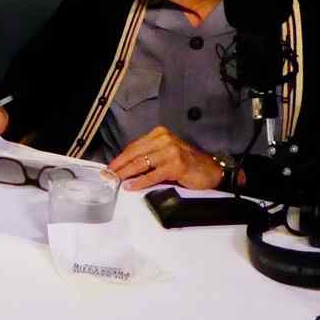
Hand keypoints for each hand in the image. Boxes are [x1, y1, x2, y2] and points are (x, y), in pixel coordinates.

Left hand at [109, 125, 224, 191]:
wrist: (212, 171)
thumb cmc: (188, 164)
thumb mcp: (166, 154)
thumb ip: (149, 156)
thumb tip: (126, 167)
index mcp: (160, 134)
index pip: (134, 146)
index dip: (120, 158)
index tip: (109, 166)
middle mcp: (165, 139)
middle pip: (135, 154)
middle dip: (119, 166)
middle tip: (108, 174)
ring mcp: (171, 151)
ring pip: (141, 163)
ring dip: (126, 174)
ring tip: (116, 180)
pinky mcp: (176, 165)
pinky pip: (153, 175)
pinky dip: (140, 181)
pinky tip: (131, 186)